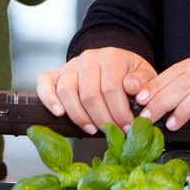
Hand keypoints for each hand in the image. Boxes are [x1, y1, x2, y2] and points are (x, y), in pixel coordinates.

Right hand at [36, 47, 155, 133]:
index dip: (119, 112)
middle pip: (89, 94)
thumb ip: (143, 81)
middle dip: (102, 119)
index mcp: (111, 56)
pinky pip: (45, 83)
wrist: (114, 62)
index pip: (111, 88)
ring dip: (80, 116)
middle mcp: (88, 58)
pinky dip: (49, 99)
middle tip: (112, 132)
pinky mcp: (56, 73)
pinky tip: (59, 113)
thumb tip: (134, 89)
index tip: (127, 127)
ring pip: (67, 92)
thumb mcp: (145, 74)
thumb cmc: (129, 73)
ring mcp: (70, 65)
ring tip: (92, 129)